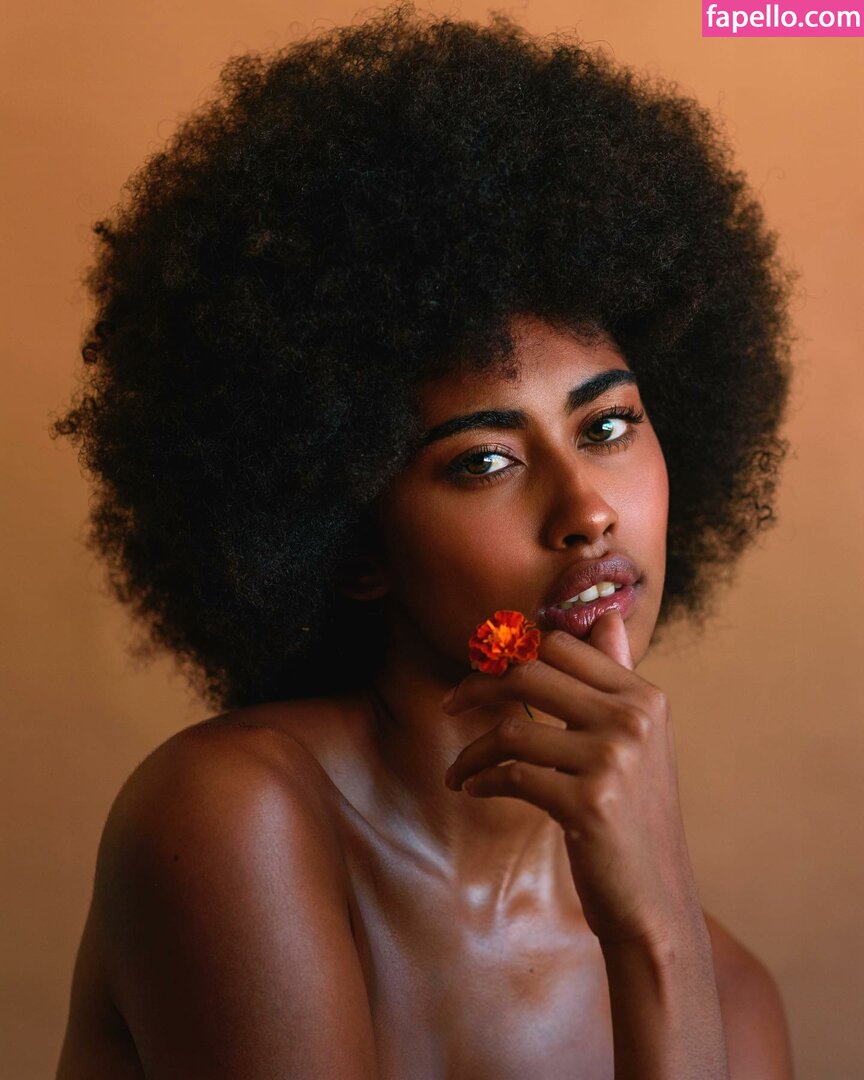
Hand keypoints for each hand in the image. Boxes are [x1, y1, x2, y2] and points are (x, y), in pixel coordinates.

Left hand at [442, 609, 702, 949]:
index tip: (483, 672)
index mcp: (645, 696)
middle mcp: (633, 719)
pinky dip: (482, 779)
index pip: (561, 646)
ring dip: (471, 750)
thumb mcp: (638, 741)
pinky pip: (511, 775)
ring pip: (511, 728)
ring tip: (458, 769)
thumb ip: (617, 678)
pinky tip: (475, 789)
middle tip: (451, 704)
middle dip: (478, 685)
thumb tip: (608, 618)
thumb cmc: (634, 817)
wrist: (654, 900)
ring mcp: (613, 759)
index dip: (512, 654)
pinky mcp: (588, 802)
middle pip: (529, 673)